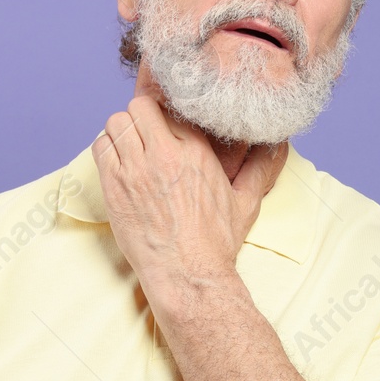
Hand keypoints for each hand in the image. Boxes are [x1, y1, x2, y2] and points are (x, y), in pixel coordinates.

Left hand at [90, 95, 288, 298]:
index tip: (168, 128)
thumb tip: (278, 144)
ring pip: (117, 121)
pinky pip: (101, 146)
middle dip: (143, 116)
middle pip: (141, 106)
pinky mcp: (114, 186)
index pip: (174, 109)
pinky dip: (106, 148)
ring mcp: (136, 169)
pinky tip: (118, 163)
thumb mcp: (246, 202)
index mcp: (198, 153)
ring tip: (130, 147)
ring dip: (122, 130)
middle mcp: (166, 155)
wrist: (188, 274)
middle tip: (146, 134)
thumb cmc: (216, 243)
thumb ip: (260, 168)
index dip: (170, 117)